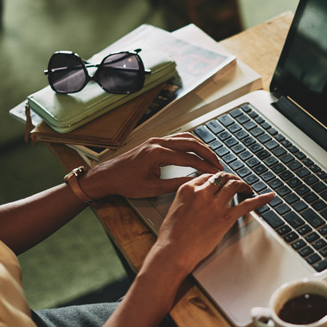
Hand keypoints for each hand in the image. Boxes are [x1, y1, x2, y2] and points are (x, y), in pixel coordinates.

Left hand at [81, 133, 222, 199]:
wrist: (108, 176)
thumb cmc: (125, 182)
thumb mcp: (153, 188)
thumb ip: (176, 184)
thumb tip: (194, 183)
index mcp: (157, 154)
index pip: (188, 158)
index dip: (204, 166)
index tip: (215, 173)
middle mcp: (158, 143)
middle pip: (191, 143)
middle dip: (208, 154)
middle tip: (219, 164)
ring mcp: (156, 140)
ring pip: (186, 138)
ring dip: (201, 147)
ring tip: (212, 158)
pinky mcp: (155, 141)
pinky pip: (178, 138)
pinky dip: (191, 144)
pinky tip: (197, 151)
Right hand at [154, 172, 273, 271]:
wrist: (173, 251)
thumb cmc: (171, 236)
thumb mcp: (175, 209)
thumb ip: (188, 200)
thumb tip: (197, 200)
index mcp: (188, 189)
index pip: (207, 176)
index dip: (217, 179)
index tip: (222, 183)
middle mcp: (203, 192)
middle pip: (222, 177)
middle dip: (231, 178)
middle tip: (237, 183)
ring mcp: (216, 204)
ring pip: (234, 185)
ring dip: (243, 185)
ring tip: (247, 188)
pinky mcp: (226, 217)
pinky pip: (247, 204)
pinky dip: (260, 199)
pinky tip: (268, 196)